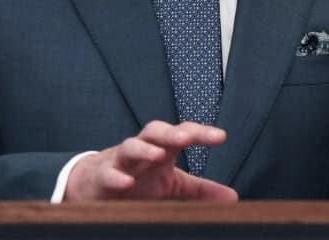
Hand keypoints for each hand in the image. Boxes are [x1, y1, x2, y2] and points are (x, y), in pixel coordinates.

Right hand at [63, 120, 237, 200]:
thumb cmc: (139, 181)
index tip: (221, 137)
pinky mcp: (102, 177)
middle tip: (186, 137)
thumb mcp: (172, 185)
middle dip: (170, 132)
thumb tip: (232, 197)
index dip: (201, 133)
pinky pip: (108, 174)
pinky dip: (116, 177)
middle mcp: (142, 149)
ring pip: (130, 146)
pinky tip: (126, 182)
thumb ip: (200, 190)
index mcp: (162, 148)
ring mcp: (120, 161)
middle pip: (155, 131)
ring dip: (144, 149)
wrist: (96, 185)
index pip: (182, 134)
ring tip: (158, 155)